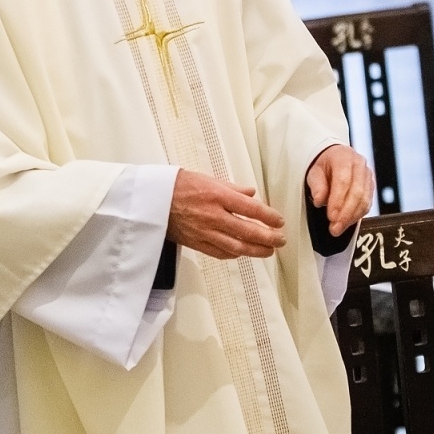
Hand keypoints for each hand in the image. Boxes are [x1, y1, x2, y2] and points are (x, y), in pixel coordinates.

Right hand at [168, 169, 285, 259]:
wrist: (153, 199)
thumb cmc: (179, 186)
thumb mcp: (208, 179)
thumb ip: (233, 188)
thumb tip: (252, 193)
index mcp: (218, 196)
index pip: (252, 209)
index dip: (269, 217)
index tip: (279, 221)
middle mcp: (214, 216)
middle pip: (248, 231)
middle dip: (269, 237)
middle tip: (281, 240)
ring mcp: (205, 232)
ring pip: (237, 247)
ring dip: (256, 250)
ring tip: (269, 251)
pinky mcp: (197, 243)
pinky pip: (220, 253)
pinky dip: (234, 255)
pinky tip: (243, 253)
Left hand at [307, 144, 374, 236]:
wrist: (336, 158)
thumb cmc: (325, 166)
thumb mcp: (314, 172)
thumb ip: (316, 186)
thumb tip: (319, 201)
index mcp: (344, 157)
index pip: (343, 180)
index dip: (338, 200)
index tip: (331, 216)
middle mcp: (359, 165)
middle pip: (357, 192)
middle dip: (346, 213)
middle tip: (334, 227)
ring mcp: (368, 176)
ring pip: (364, 200)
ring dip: (352, 217)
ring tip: (339, 228)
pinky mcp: (371, 187)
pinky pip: (367, 204)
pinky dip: (357, 216)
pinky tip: (347, 223)